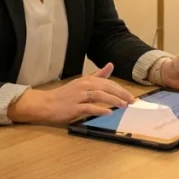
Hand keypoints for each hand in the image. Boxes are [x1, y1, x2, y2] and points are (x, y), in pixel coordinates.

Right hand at [8, 63, 135, 124]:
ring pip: (99, 96)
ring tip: (124, 105)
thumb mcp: (82, 82)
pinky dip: (100, 110)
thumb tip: (110, 65)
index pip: (108, 82)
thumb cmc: (65, 95)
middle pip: (106, 88)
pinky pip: (89, 108)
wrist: (46, 104)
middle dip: (121, 94)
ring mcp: (78, 97)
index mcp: (87, 80)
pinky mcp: (74, 108)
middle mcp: (84, 86)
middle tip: (132, 100)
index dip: (120, 89)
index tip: (130, 95)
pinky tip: (108, 112)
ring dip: (113, 100)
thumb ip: (97, 75)